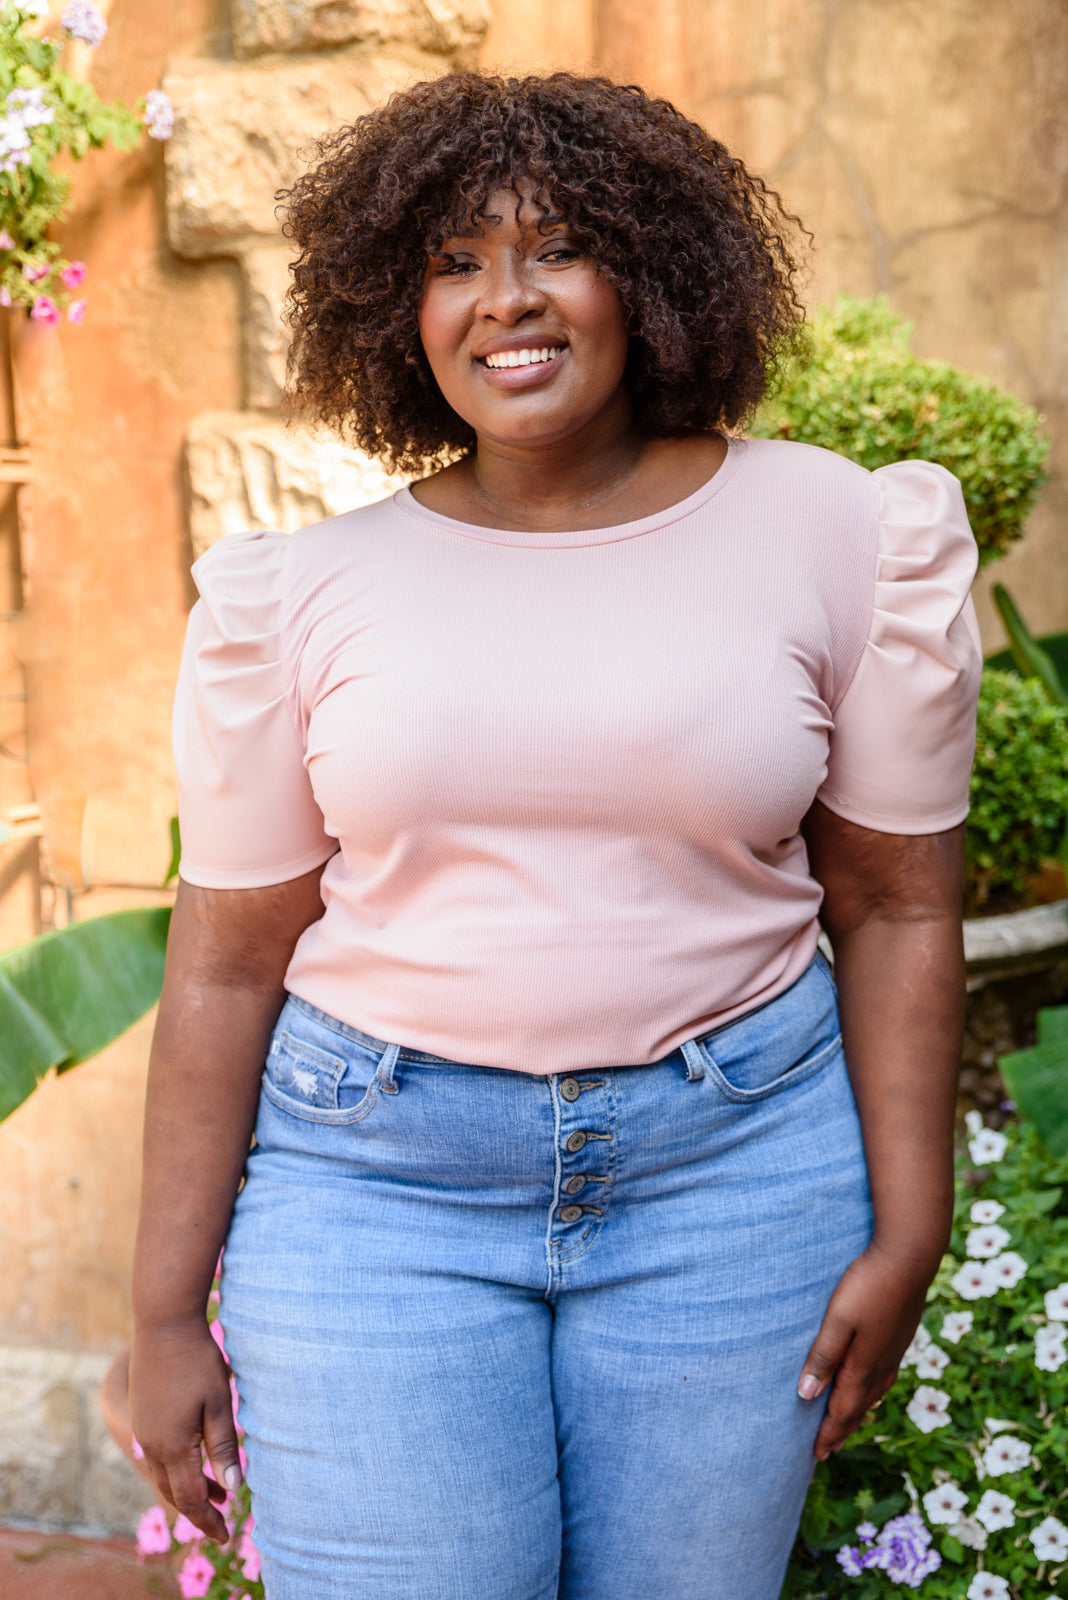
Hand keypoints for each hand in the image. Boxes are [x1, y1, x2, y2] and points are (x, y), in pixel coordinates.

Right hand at [129, 1321, 242, 1541]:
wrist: (164, 1324)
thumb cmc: (197, 1362)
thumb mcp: (220, 1404)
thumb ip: (224, 1448)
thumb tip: (232, 1488)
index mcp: (173, 1447)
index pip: (190, 1499)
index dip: (208, 1521)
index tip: (226, 1535)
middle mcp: (152, 1445)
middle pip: (174, 1492)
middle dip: (199, 1511)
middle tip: (224, 1521)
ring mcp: (143, 1430)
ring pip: (164, 1474)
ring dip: (189, 1488)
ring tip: (218, 1493)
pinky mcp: (143, 1415)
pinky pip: (158, 1455)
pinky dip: (178, 1468)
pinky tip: (195, 1459)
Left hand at [797, 1243, 937, 1460]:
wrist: (910, 1258)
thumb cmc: (868, 1285)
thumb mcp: (837, 1320)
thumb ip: (823, 1357)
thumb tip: (807, 1395)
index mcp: (864, 1365)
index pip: (843, 1410)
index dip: (829, 1433)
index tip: (817, 1455)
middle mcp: (882, 1364)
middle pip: (859, 1407)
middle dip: (842, 1429)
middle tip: (828, 1451)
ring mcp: (894, 1350)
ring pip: (874, 1392)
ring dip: (858, 1412)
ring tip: (847, 1424)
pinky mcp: (901, 1335)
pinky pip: (884, 1376)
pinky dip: (872, 1391)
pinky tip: (872, 1383)